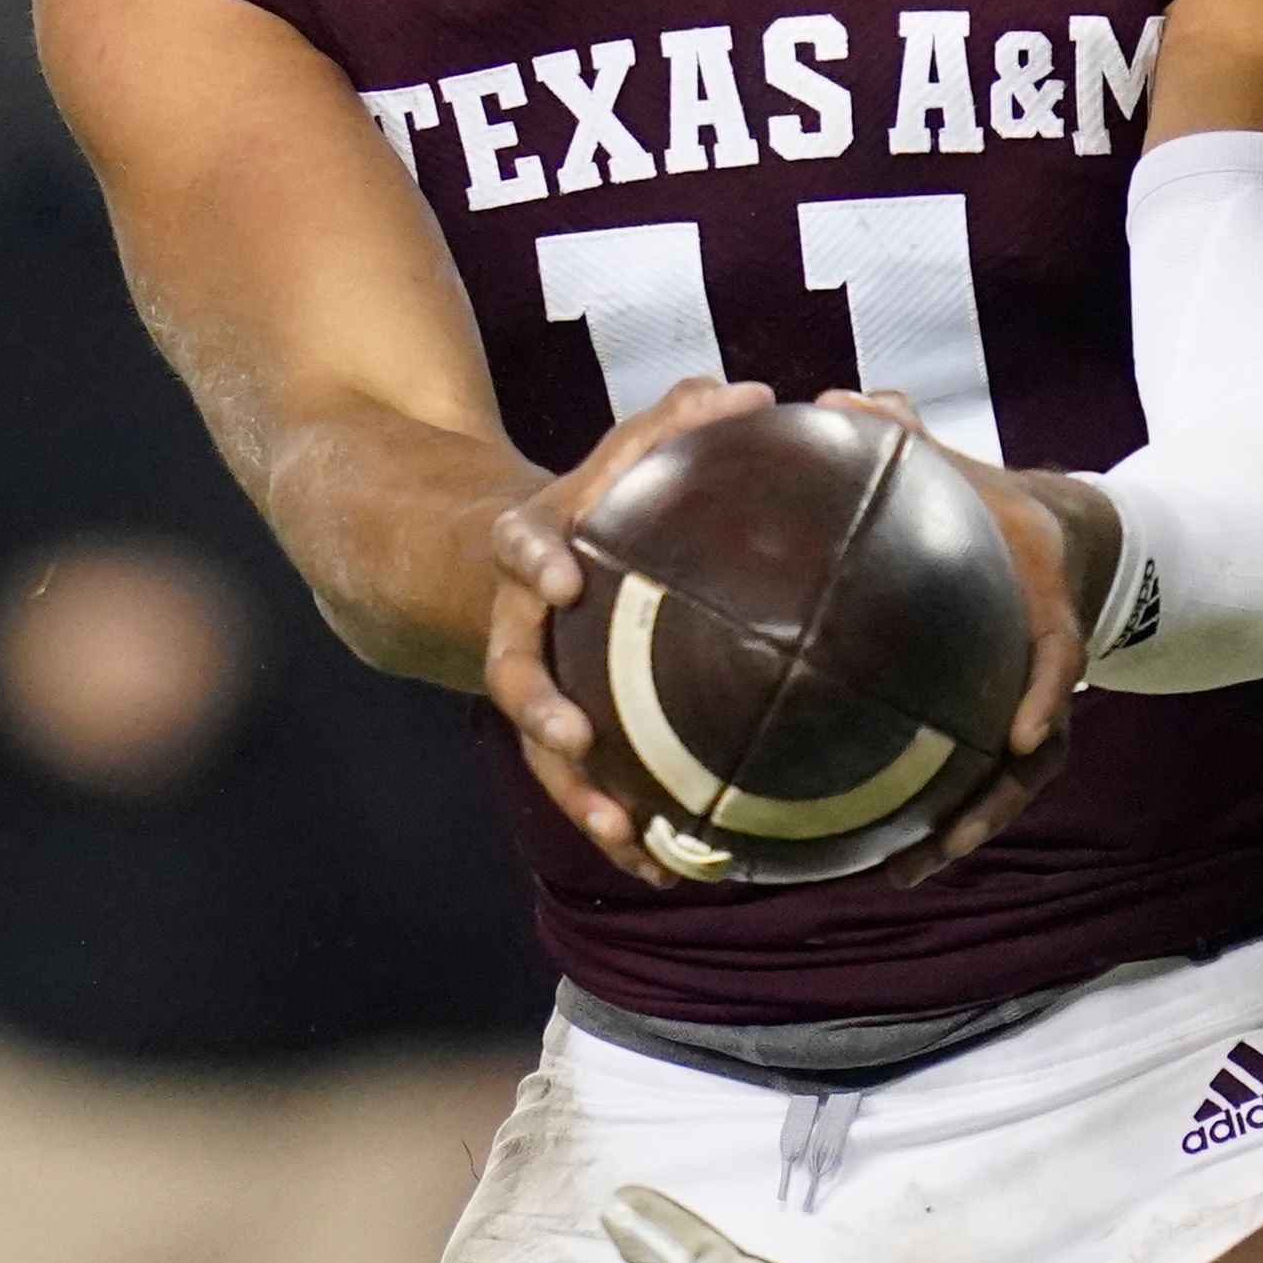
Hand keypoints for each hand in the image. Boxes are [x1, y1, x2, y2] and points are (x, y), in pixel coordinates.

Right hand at [482, 376, 777, 884]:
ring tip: (621, 833)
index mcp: (536, 549)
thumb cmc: (601, 503)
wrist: (541, 564)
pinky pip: (586, 787)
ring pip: (545, 748)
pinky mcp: (569, 734)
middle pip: (513, 669)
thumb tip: (749, 392)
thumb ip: (676, 423)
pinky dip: (618, 828)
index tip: (559, 574)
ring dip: (579, 792)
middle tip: (571, 735)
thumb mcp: (628, 455)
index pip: (519, 544)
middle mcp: (524, 624)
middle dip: (538, 706)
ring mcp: (541, 685)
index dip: (533, 557)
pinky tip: (663, 870)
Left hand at [816, 391, 1092, 883]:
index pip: (1060, 652)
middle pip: (1039, 751)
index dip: (1048, 692)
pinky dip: (943, 822)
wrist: (1052, 537)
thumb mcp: (960, 466)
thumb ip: (907, 437)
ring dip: (965, 830)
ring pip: (1012, 783)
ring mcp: (1028, 703)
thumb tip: (836, 402)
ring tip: (905, 871)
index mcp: (1044, 603)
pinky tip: (888, 857)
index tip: (1024, 737)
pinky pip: (980, 782)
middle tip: (942, 842)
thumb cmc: (992, 503)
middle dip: (992, 800)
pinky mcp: (1000, 724)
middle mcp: (1044, 664)